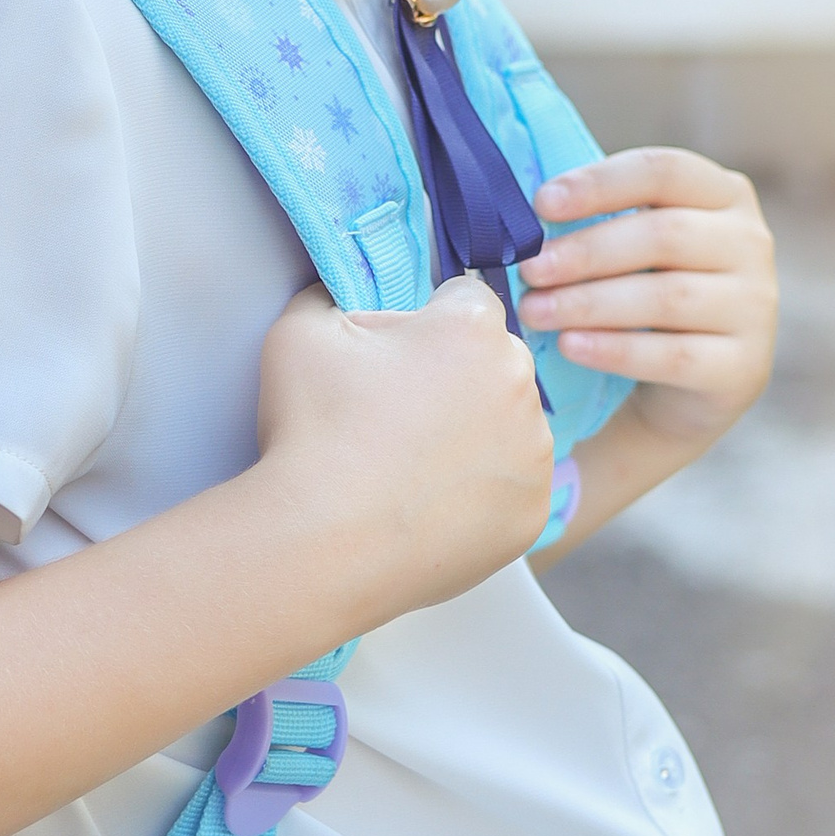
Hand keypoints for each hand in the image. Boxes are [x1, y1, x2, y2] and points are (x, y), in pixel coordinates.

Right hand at [255, 277, 553, 630]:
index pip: (465, 298)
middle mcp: (520, 384)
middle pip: (493, 362)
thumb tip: (337, 293)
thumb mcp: (301, 331)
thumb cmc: (314, 431)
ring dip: (474, 434)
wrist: (323, 542)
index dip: (426, 321)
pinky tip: (430, 504)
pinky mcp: (532, 512)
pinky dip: (481, 493)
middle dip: (456, 375)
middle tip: (397, 414)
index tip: (397, 354)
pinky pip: (511, 487)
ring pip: (508, 426)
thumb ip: (329, 295)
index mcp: (473, 329)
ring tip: (411, 466)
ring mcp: (533, 454)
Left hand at [518, 150, 776, 466]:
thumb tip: (516, 208)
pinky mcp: (744, 366)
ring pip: (668, 296)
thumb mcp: (633, 247)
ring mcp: (756, 307)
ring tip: (535, 311)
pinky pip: (675, 355)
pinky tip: (570, 346)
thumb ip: (600, 218)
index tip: (541, 204)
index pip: (664, 170)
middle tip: (529, 269)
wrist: (686, 387)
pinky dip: (616, 349)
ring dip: (590, 302)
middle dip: (586, 252)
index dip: (600, 183)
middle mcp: (751, 243)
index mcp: (724, 194)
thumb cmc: (645, 296)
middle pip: (665, 235)